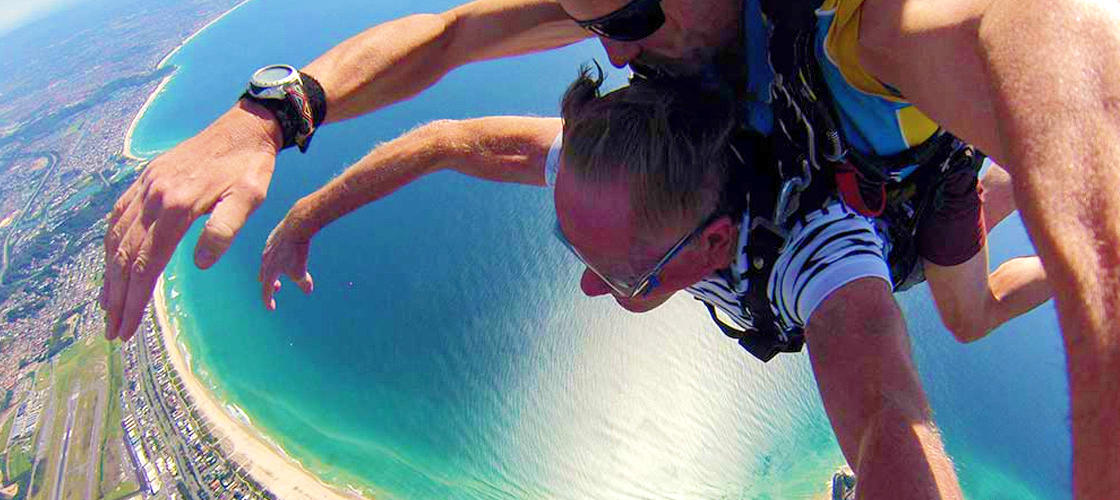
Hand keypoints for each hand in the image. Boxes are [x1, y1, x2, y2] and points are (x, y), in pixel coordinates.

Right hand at [101, 100, 282, 340]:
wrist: (244, 126)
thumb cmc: (251, 167)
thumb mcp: (250, 198)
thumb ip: (225, 230)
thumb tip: (200, 264)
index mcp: (177, 206)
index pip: (147, 264)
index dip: (135, 300)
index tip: (127, 328)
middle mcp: (152, 196)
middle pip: (125, 256)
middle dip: (117, 297)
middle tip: (114, 331)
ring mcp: (145, 186)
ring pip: (115, 237)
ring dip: (109, 275)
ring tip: (108, 305)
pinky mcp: (146, 179)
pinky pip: (118, 215)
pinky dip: (110, 243)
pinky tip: (111, 261)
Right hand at [258, 209, 315, 310]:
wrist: (295, 227)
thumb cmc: (297, 252)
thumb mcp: (301, 272)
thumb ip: (303, 284)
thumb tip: (308, 291)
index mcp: (269, 272)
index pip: (266, 291)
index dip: (268, 301)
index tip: (271, 308)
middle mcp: (265, 261)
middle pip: (264, 276)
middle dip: (270, 284)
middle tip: (278, 288)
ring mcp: (267, 248)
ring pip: (267, 263)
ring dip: (274, 270)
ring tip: (283, 270)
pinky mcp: (273, 238)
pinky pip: (272, 251)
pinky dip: (277, 257)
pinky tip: (286, 254)